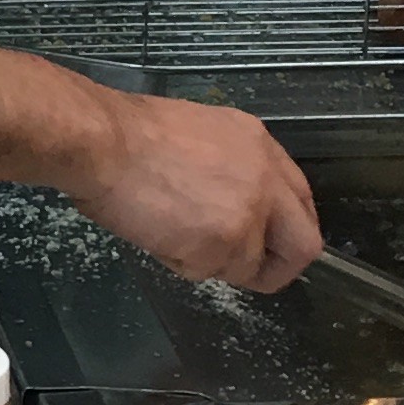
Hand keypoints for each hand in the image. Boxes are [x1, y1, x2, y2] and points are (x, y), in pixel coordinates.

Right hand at [69, 91, 321, 290]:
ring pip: (246, 264)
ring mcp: (248, 215)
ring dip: (211, 261)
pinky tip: (157, 236)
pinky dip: (183, 264)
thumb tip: (224, 199)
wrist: (101, 143)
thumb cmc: (126, 133)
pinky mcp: (224, 244)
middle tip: (248, 270)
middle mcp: (266, 180)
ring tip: (169, 234)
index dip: (283, 228)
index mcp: (259, 145)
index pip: (299, 198)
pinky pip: (210, 272)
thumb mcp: (196, 132)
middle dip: (277, 266)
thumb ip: (227, 166)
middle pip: (302, 244)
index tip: (268, 241)